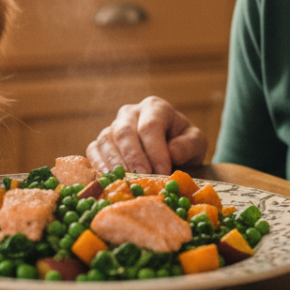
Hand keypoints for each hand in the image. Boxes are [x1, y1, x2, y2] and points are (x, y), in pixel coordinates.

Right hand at [85, 96, 207, 174]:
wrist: (169, 151)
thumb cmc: (182, 145)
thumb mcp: (195, 143)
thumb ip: (188, 145)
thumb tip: (171, 153)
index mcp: (155, 108)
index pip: (150, 126)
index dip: (155, 150)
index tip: (163, 172)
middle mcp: (130, 113)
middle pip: (125, 132)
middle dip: (133, 157)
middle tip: (141, 177)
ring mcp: (113, 126)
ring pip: (106, 140)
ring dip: (115, 163)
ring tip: (125, 181)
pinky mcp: (101, 143)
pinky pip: (93, 150)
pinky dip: (97, 164)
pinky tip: (107, 179)